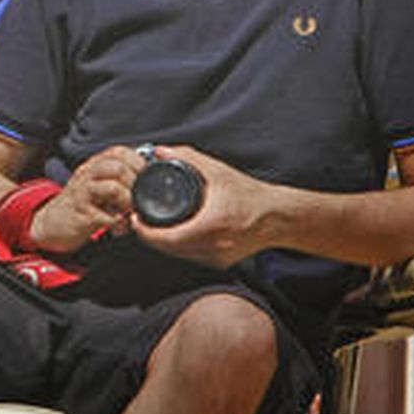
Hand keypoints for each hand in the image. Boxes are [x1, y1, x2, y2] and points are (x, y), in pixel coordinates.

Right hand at [29, 145, 141, 252]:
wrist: (52, 222)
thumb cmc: (81, 203)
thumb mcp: (97, 184)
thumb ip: (117, 178)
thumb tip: (146, 178)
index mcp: (93, 165)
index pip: (119, 152)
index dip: (138, 162)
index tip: (148, 177)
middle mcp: (87, 174)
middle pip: (118, 168)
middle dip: (136, 184)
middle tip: (141, 198)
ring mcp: (82, 193)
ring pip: (112, 188)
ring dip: (128, 202)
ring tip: (131, 212)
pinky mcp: (81, 213)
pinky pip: (105, 216)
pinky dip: (118, 223)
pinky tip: (120, 227)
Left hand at [132, 145, 270, 268]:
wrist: (278, 217)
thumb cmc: (250, 194)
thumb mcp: (218, 171)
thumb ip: (187, 158)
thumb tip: (159, 150)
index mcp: (211, 227)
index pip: (166, 239)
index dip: (145, 231)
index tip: (134, 217)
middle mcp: (213, 247)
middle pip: (168, 249)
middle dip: (149, 235)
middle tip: (138, 218)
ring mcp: (217, 258)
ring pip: (177, 255)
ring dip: (162, 243)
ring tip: (150, 224)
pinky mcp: (220, 263)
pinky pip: (190, 257)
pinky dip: (178, 246)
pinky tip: (172, 232)